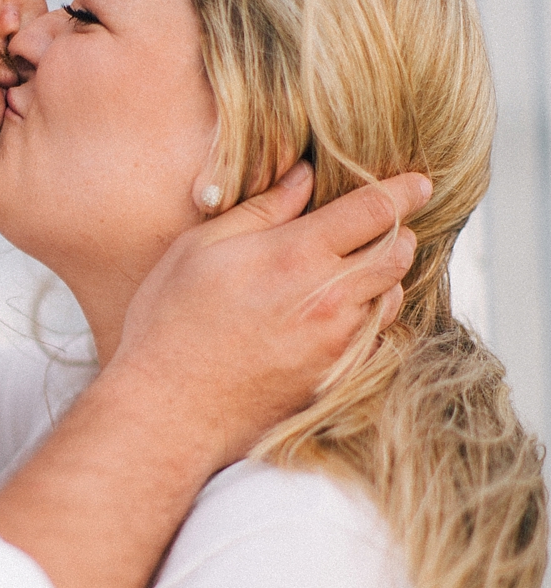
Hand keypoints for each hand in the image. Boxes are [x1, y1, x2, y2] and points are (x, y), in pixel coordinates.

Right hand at [113, 162, 431, 466]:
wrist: (169, 411)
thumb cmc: (170, 325)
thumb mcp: (199, 249)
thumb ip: (260, 210)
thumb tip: (302, 176)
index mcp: (296, 255)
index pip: (374, 210)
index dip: (402, 190)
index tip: (418, 183)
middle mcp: (330, 299)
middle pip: (398, 253)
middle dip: (395, 233)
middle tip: (377, 227)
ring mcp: (338, 344)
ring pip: (392, 298)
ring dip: (382, 280)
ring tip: (350, 274)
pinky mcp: (336, 379)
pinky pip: (376, 341)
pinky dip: (368, 322)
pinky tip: (335, 320)